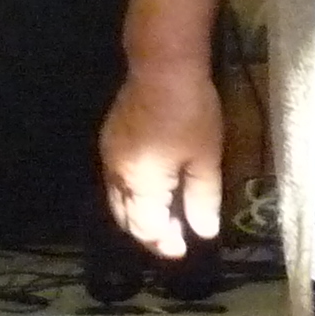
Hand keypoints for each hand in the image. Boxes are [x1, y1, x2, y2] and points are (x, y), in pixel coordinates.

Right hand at [100, 61, 224, 257]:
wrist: (163, 66)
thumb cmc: (191, 111)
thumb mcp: (205, 157)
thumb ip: (202, 199)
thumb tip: (203, 233)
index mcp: (140, 184)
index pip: (147, 228)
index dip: (164, 243)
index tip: (182, 250)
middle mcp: (117, 176)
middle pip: (128, 219)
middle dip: (150, 233)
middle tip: (175, 237)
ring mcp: (109, 157)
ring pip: (119, 201)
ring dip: (140, 214)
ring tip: (167, 216)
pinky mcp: (109, 140)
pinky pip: (116, 181)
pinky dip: (133, 194)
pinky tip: (153, 188)